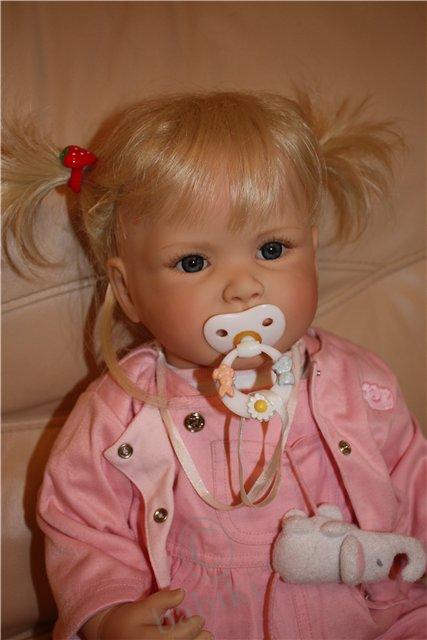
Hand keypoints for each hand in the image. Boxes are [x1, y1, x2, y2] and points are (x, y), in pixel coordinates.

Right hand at [81, 588, 212, 638]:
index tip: (199, 618)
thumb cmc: (126, 621)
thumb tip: (182, 593)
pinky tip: (179, 636)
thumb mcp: (142, 607)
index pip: (182, 636)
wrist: (108, 635)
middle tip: (207, 633)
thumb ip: (162, 600)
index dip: (194, 626)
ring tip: (194, 635)